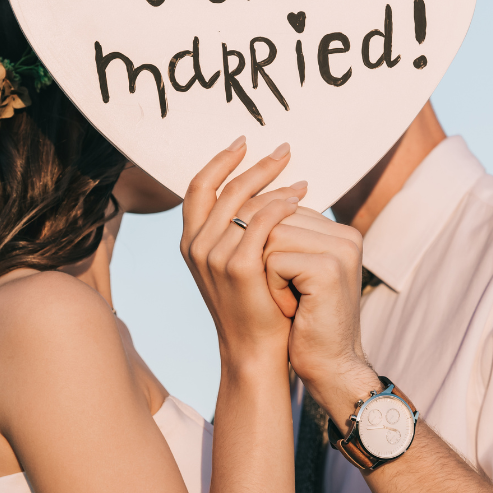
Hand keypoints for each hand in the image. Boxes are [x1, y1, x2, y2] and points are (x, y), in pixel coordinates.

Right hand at [181, 138, 307, 366]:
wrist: (256, 350)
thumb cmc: (253, 304)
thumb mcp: (234, 263)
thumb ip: (235, 231)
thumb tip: (260, 193)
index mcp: (190, 241)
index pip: (199, 187)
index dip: (220, 161)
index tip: (244, 142)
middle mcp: (195, 246)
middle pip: (224, 188)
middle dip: (256, 165)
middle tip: (284, 150)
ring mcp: (214, 257)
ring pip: (244, 203)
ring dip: (275, 186)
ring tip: (301, 182)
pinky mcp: (238, 268)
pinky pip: (261, 224)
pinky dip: (280, 206)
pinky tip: (299, 201)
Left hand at [263, 210, 379, 426]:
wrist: (330, 366)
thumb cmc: (304, 321)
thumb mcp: (295, 271)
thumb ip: (286, 236)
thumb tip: (250, 201)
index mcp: (340, 232)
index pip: (282, 210)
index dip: (268, 247)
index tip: (291, 283)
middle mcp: (345, 235)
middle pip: (273, 219)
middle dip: (265, 258)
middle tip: (290, 294)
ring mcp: (340, 250)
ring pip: (269, 236)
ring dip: (266, 272)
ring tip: (291, 299)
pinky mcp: (328, 269)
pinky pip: (273, 260)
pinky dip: (272, 288)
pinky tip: (293, 309)